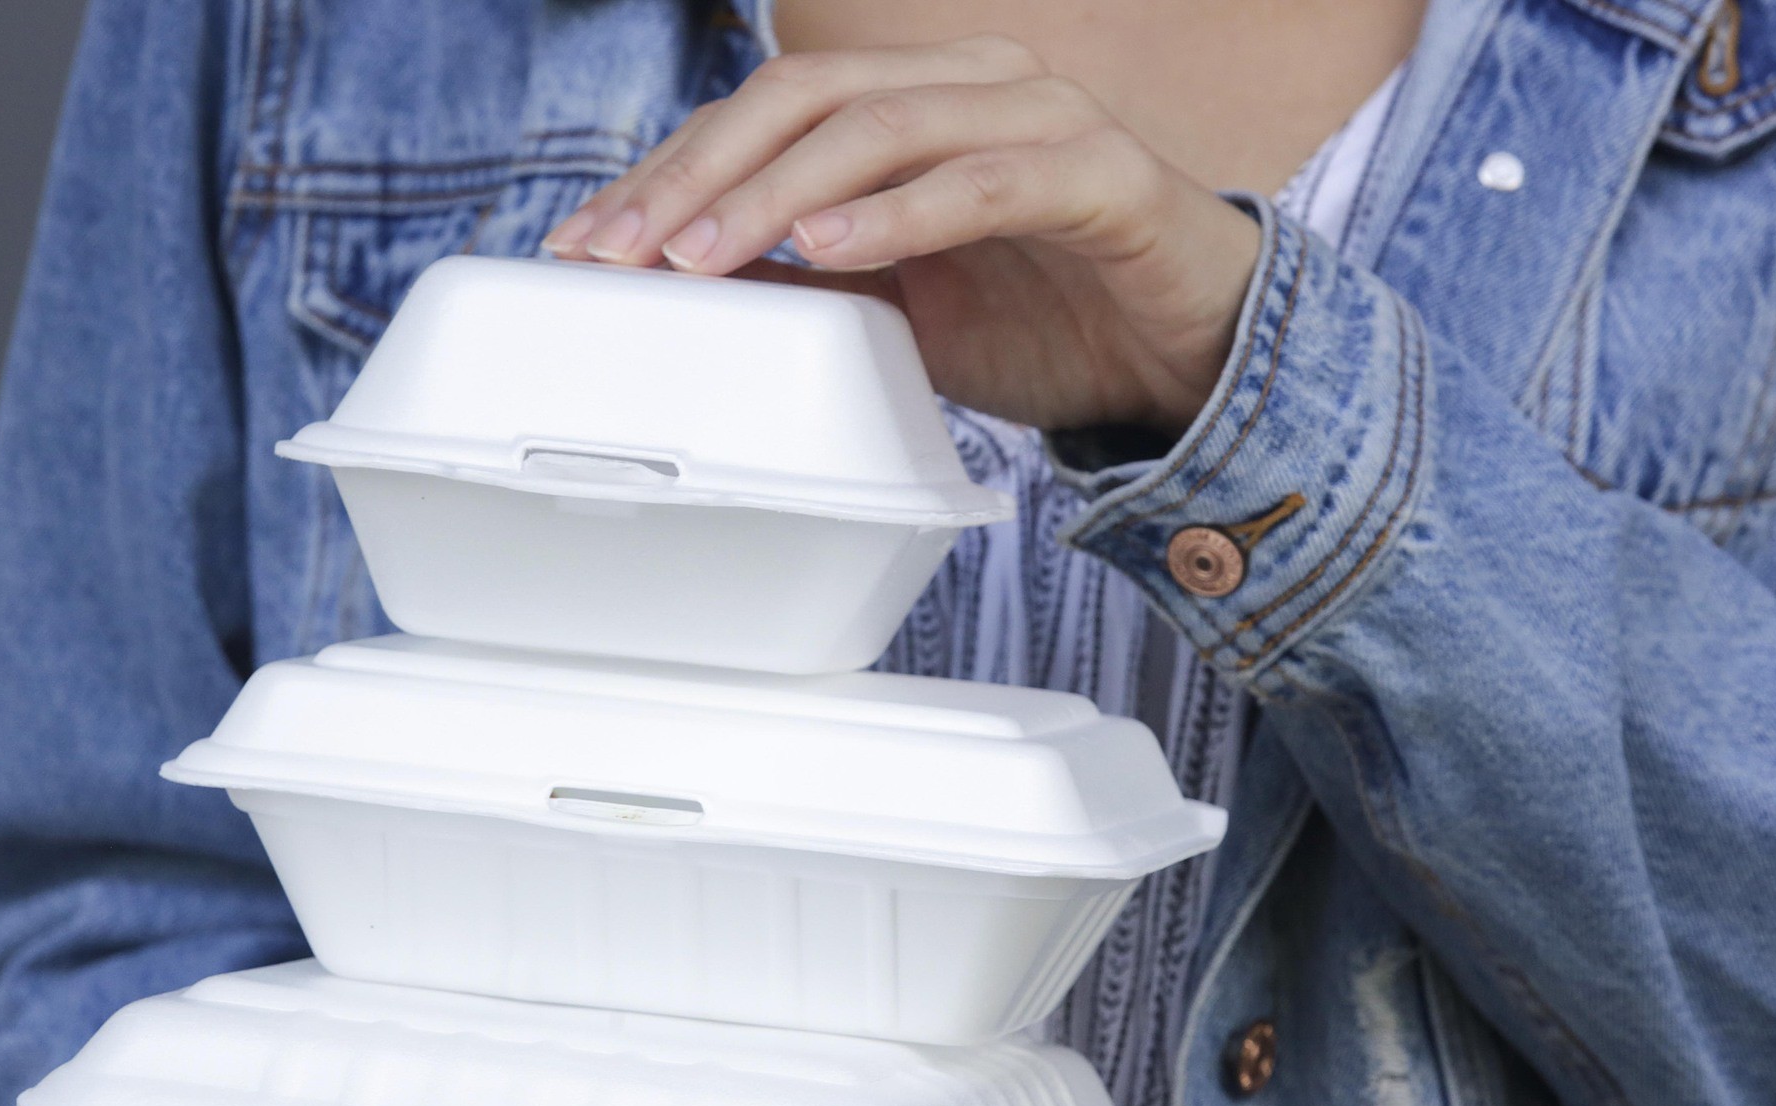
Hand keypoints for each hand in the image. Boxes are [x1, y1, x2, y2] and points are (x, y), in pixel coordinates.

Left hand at [541, 35, 1261, 437]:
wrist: (1187, 354)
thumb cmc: (1045, 319)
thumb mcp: (896, 309)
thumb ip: (808, 281)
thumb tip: (688, 290)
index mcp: (914, 97)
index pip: (764, 113)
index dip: (668, 172)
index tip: (588, 243)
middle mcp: (969, 82)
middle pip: (802, 99)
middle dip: (695, 177)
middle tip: (622, 254)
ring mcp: (1037, 117)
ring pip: (876, 128)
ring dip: (773, 194)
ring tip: (701, 257)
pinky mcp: (1096, 175)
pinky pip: (980, 181)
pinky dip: (895, 214)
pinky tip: (827, 249)